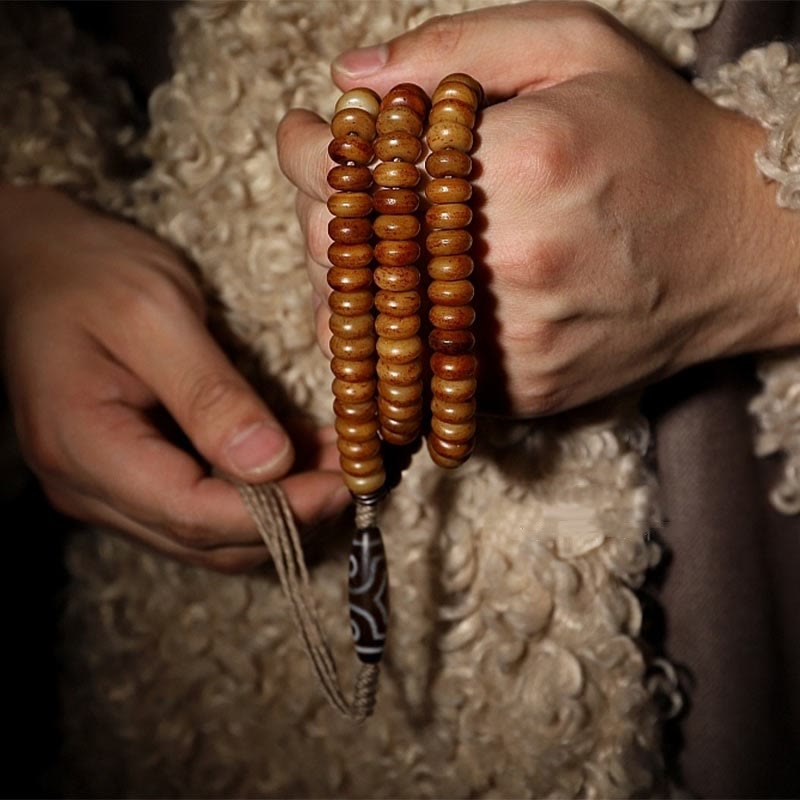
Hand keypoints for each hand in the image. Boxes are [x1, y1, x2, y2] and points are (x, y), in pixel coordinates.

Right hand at [0, 186, 348, 571]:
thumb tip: (270, 464)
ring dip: (279, 509)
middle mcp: (88, 485)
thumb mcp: (154, 313)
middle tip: (354, 475)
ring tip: (336, 464)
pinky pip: (198, 506)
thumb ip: (209, 392)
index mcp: (85, 444)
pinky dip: (256, 494)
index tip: (343, 485)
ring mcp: (105, 487)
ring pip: (205, 533)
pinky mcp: (127, 475)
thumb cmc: (89, 273)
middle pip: (204, 536)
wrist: (37, 263)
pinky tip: (301, 457)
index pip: (193, 513)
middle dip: (289, 516)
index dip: (278, 511)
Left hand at [279, 1, 799, 415]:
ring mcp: (516, 342)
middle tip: (347, 193)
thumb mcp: (576, 48)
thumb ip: (457, 46)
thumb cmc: (656, 139)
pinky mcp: (520, 391)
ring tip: (379, 247)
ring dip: (347, 283)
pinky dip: (394, 334)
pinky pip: (414, 371)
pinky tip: (413, 296)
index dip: (309, 151)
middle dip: (324, 216)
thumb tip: (353, 76)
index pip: (356, 169)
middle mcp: (513, 264)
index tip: (307, 139)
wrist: (740, 247)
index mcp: (522, 165)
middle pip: (346, 253)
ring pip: (365, 327)